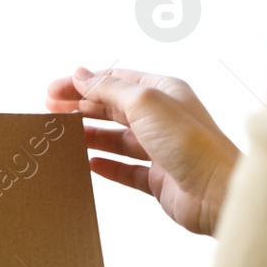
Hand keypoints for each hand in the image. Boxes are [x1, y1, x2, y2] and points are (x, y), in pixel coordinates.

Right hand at [47, 67, 240, 235]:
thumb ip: (108, 88)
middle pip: (112, 108)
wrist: (217, 191)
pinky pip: (125, 169)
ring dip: (89, 135)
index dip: (82, 84)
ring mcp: (160, 149)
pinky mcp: (158, 178)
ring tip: (62, 136)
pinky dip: (106, 165)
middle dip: (80, 107)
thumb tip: (81, 75)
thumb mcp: (144, 103)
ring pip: (116, 138)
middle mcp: (162, 118)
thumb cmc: (190, 142)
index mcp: (163, 92)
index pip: (115, 81)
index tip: (53, 90)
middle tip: (49, 110)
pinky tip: (88, 163)